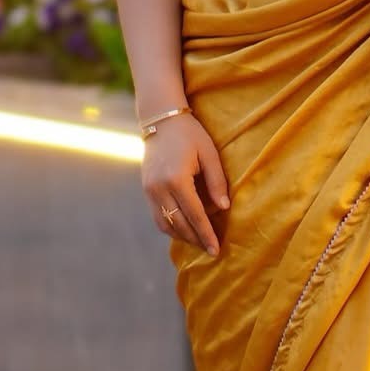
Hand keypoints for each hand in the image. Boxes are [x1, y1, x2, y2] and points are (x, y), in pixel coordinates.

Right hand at [141, 111, 229, 256]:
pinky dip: (171, 227)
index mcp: (176, 179)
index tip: (216, 250)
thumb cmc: (190, 134)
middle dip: (196, 240)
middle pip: (179, 224)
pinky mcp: (146, 190)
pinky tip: (185, 229)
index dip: (206, 234)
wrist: (160, 120)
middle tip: (211, 250)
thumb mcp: (209, 154)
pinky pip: (158, 216)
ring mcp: (149, 191)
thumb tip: (224, 208)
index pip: (195, 215)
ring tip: (199, 242)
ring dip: (182, 236)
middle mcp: (159, 188)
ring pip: (165, 224)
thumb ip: (217, 181)